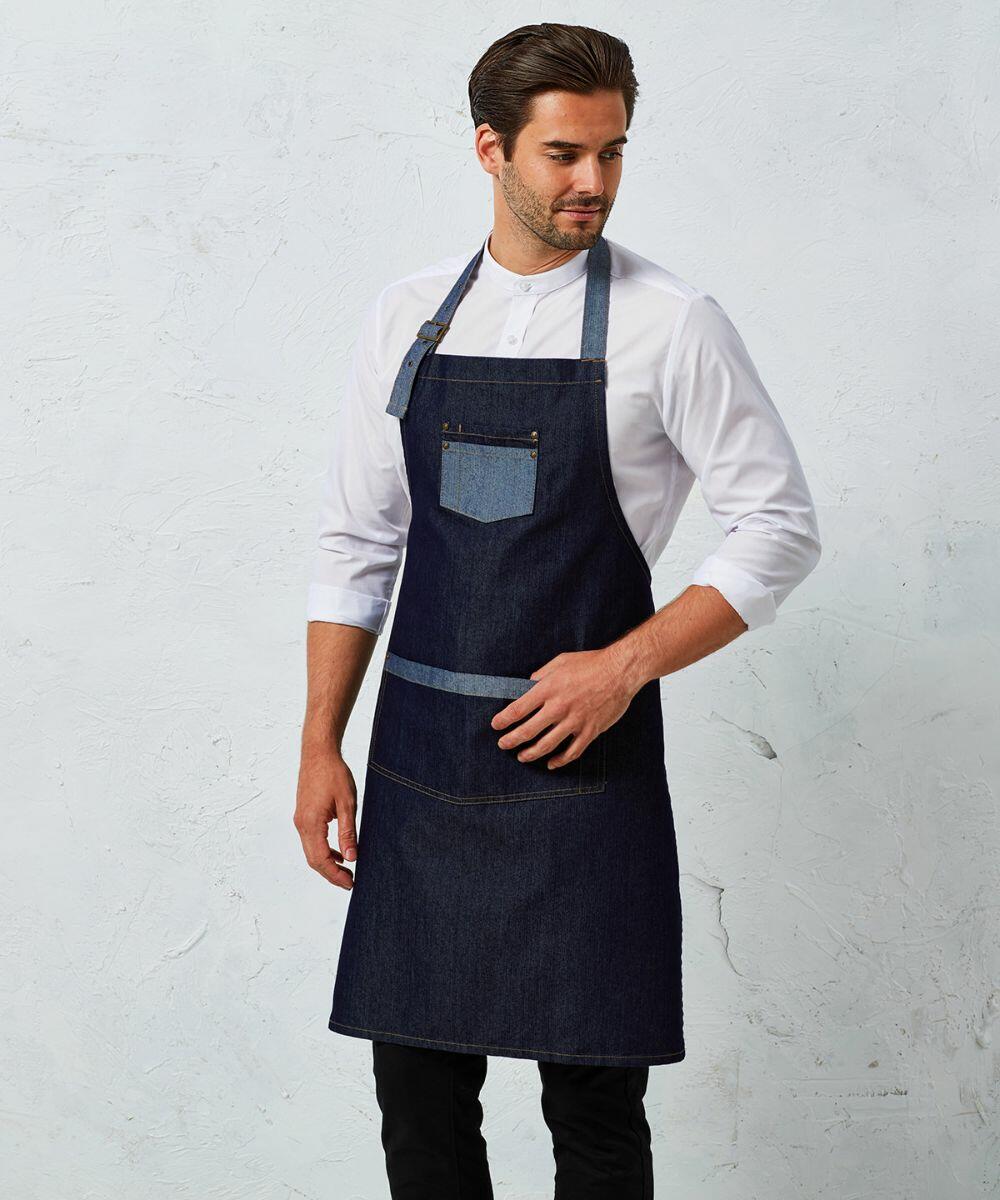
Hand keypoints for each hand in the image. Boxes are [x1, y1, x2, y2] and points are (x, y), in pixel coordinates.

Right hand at [294, 743, 357, 889]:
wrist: (318, 753)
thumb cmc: (334, 774)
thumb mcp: (347, 804)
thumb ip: (348, 832)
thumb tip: (351, 857)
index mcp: (311, 823)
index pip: (321, 859)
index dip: (335, 875)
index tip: (351, 883)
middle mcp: (301, 824)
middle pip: (313, 859)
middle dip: (331, 874)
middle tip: (350, 881)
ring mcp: (300, 820)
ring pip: (311, 851)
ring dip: (327, 863)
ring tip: (346, 870)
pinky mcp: (304, 815)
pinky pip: (312, 840)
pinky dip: (324, 850)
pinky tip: (338, 853)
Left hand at [490, 646, 642, 768]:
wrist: (620, 671)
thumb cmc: (591, 663)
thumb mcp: (560, 662)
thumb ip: (541, 675)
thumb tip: (528, 686)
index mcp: (549, 689)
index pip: (518, 709)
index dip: (504, 719)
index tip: (496, 725)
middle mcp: (559, 707)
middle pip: (528, 731)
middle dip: (511, 740)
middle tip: (503, 744)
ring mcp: (575, 721)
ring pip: (547, 745)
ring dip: (530, 753)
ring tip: (521, 757)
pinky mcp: (590, 730)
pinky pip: (572, 751)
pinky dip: (560, 761)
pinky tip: (551, 763)